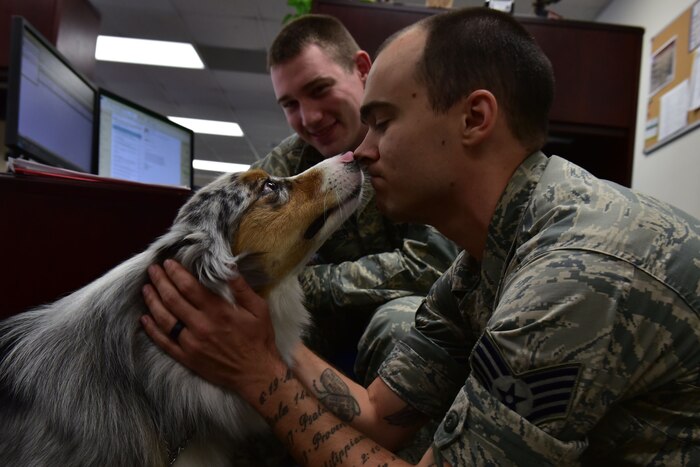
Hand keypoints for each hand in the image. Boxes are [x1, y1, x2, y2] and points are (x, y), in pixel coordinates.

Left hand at [140, 259, 284, 394]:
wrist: (255, 373)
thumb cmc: (259, 339)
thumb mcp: (258, 309)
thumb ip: (242, 287)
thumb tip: (229, 266)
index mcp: (218, 311)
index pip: (189, 287)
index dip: (176, 273)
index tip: (168, 263)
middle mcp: (201, 326)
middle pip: (173, 299)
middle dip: (160, 282)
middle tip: (152, 270)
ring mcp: (191, 344)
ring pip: (164, 319)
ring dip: (153, 302)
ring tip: (146, 289)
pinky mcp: (187, 358)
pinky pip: (164, 342)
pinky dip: (152, 330)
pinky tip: (144, 319)